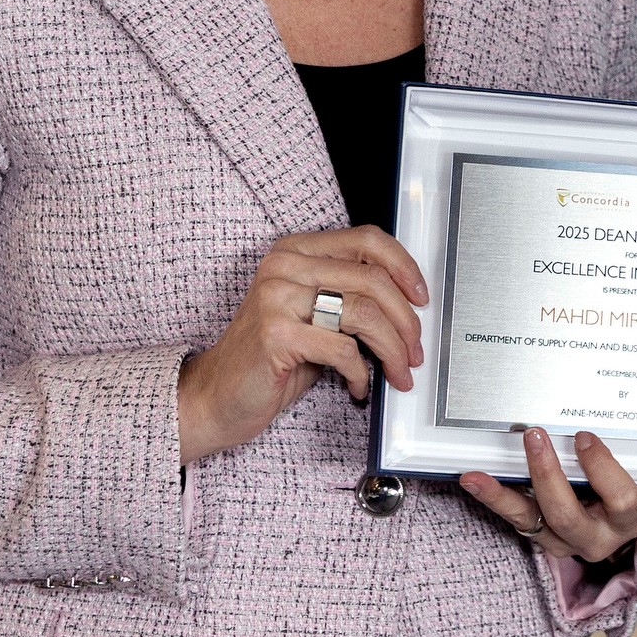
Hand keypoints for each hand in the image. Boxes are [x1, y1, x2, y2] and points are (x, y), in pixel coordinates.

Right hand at [177, 226, 426, 465]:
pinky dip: (360, 372)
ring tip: (398, 371)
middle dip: (405, 320)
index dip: (404, 266)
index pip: (366, 240)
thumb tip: (408, 304)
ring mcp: (277, 297)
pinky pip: (342, 348)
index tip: (421, 296)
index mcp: (296, 251)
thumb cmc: (269, 359)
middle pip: (372, 279)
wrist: (214, 397)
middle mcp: (285, 266)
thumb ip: (348, 296)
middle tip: (416, 350)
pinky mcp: (276, 333)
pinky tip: (358, 386)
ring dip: (392, 348)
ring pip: (364, 313)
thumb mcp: (312, 316)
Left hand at [461, 427, 636, 563]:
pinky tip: (475, 481)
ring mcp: (564, 542)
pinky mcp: (541, 537)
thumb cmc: (623, 490)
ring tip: (478, 475)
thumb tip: (580, 424)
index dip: (601, 467)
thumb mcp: (632, 472)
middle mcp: (595, 538)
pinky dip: (494, 497)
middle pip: (567, 515)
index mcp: (627, 520)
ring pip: (530, 520)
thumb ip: (611, 453)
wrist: (613, 524)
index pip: (620, 498)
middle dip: (547, 474)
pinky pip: (514, 518)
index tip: (583, 436)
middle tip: (534, 437)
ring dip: (502, 494)